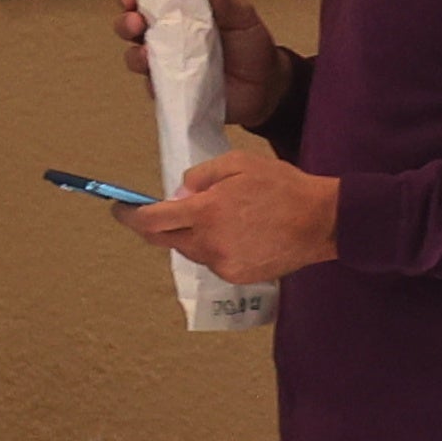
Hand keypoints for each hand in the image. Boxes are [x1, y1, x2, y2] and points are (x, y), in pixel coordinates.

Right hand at [116, 0, 294, 133]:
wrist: (266, 87)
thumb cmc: (252, 46)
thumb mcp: (244, 19)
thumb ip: (226, 4)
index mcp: (180, 11)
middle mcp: (167, 37)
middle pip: (132, 26)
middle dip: (126, 22)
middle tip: (135, 21)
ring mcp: (166, 65)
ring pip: (135, 57)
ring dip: (134, 53)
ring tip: (145, 54)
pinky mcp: (170, 91)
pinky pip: (151, 86)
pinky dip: (150, 81)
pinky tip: (156, 76)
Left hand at [125, 150, 339, 282]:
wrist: (322, 221)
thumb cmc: (282, 186)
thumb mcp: (238, 163)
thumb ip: (200, 177)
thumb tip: (178, 196)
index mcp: (206, 213)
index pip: (152, 221)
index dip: (130, 216)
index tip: (120, 209)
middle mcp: (209, 244)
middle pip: (167, 240)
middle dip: (161, 225)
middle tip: (169, 210)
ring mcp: (223, 264)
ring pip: (191, 250)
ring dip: (193, 234)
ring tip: (226, 215)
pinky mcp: (238, 277)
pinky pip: (213, 260)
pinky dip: (215, 247)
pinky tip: (241, 233)